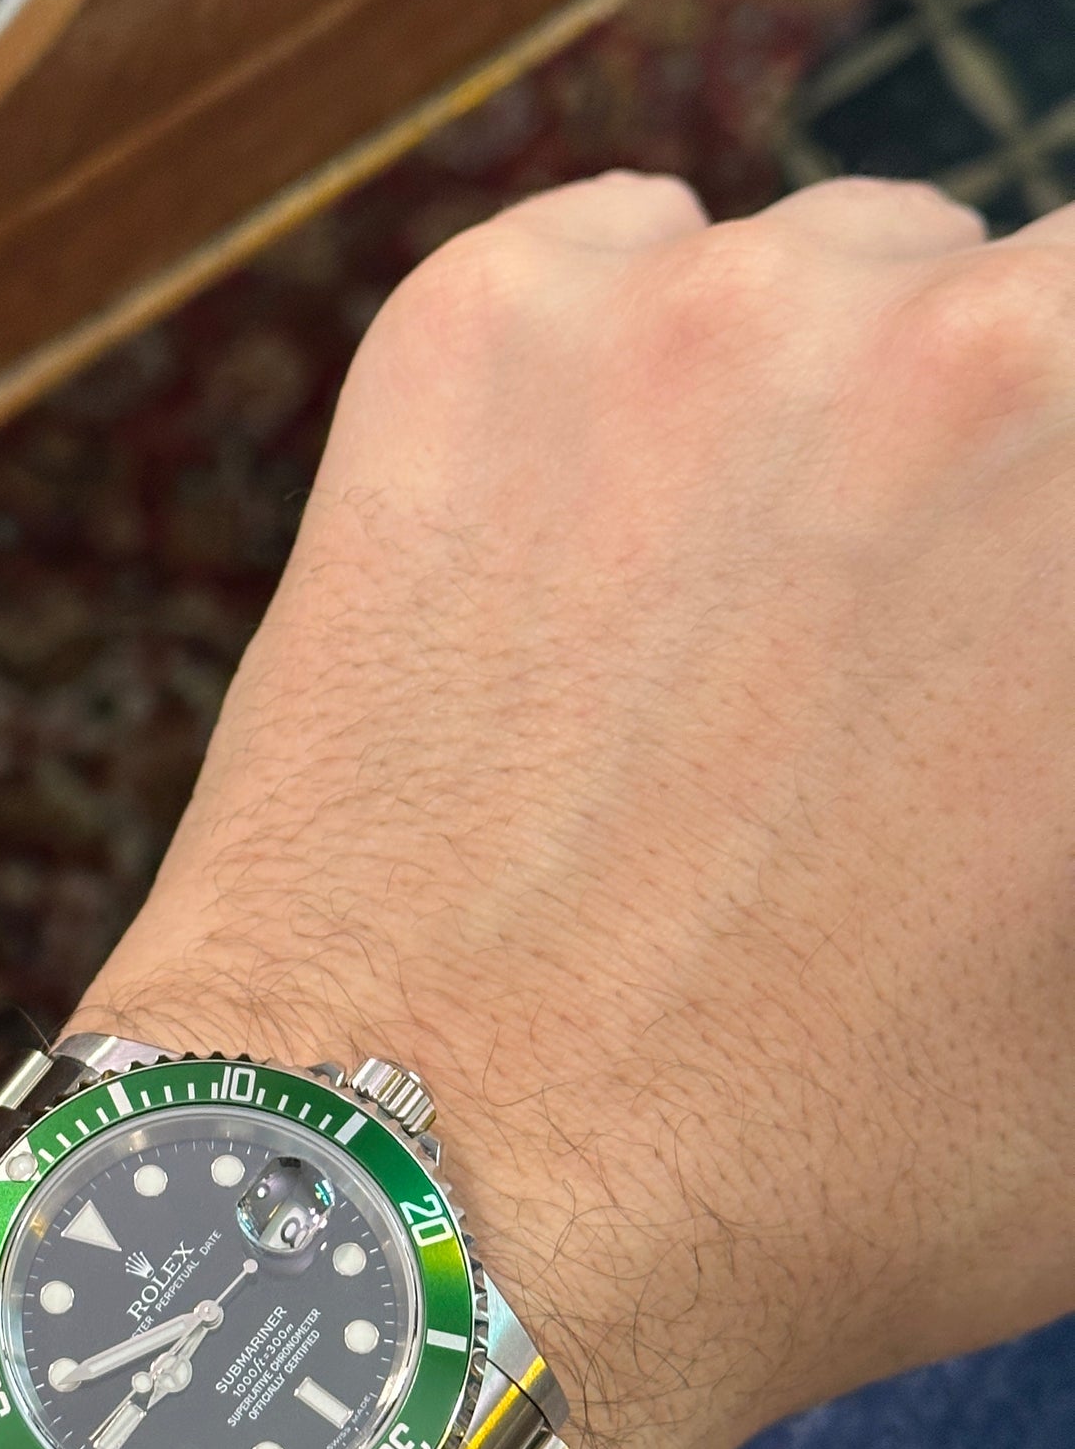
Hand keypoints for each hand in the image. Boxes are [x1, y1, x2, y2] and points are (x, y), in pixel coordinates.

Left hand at [0, 172, 1074, 1448]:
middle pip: (1032, 306)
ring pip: (830, 271)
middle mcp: (962, 344)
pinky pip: (615, 255)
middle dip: (1000, 452)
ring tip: (730, 616)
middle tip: (907, 631)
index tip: (1010, 604)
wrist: (435, 1193)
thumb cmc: (831, 1158)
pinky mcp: (475, 329)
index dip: (1051, 522)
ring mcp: (694, 313)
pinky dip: (622, 367)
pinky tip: (588, 549)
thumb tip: (1038, 675)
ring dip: (819, 401)